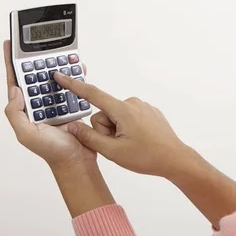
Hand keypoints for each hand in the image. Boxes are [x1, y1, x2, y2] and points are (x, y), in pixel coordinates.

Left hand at [3, 40, 95, 168]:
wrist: (77, 160)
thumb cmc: (52, 151)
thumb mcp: (26, 135)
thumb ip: (16, 114)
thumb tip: (16, 90)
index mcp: (26, 108)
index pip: (16, 81)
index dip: (11, 63)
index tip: (9, 45)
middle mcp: (39, 103)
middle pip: (37, 75)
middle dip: (38, 60)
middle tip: (40, 46)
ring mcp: (56, 103)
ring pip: (55, 79)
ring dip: (58, 66)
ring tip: (61, 53)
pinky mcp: (72, 104)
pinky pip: (73, 87)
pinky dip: (75, 76)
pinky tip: (77, 66)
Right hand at [53, 72, 191, 177]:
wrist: (175, 160)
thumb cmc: (147, 157)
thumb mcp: (113, 152)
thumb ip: (89, 138)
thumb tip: (73, 127)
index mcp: (123, 109)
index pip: (92, 94)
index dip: (73, 85)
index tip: (60, 76)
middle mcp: (133, 103)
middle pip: (104, 114)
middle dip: (106, 131)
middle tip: (120, 146)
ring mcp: (142, 106)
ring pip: (116, 117)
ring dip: (118, 131)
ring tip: (132, 145)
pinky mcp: (149, 112)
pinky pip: (129, 118)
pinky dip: (128, 129)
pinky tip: (140, 141)